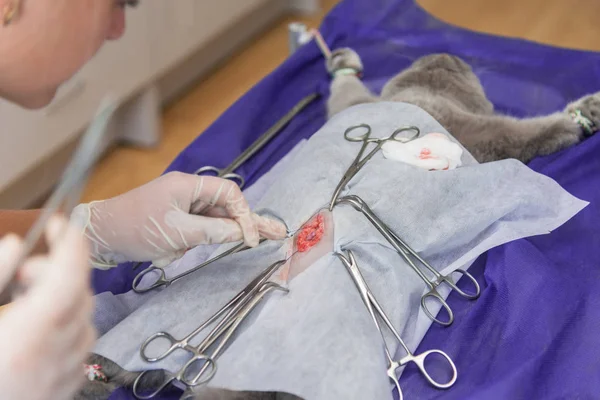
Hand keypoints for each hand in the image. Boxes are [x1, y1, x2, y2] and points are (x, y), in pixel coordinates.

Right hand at [0, 216, 94, 399]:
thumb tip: (14, 243)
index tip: (61, 223)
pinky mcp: (61, 391)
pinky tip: (39, 326)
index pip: (69, 275)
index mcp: (26, 335)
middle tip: (24, 271)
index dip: (71, 243)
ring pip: (86, 318)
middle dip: (59, 270)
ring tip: (25, 299)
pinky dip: (69, 323)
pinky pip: (81, 344)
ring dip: (65, 297)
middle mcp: (53, 356)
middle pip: (80, 294)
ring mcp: (61, 377)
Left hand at [71, 172, 286, 268]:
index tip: (251, 239)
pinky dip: (199, 239)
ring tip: (244, 240)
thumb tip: (242, 234)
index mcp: (190, 185)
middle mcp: (189, 191)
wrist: (101, 233)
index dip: (245, 216)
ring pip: (214, 219)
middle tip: (278, 232)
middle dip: (248, 221)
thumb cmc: (137, 227)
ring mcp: (183, 204)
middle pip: (227, 205)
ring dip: (220, 234)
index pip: (230, 195)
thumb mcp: (179, 233)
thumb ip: (214, 232)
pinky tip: (187, 247)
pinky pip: (199, 227)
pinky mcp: (176, 217)